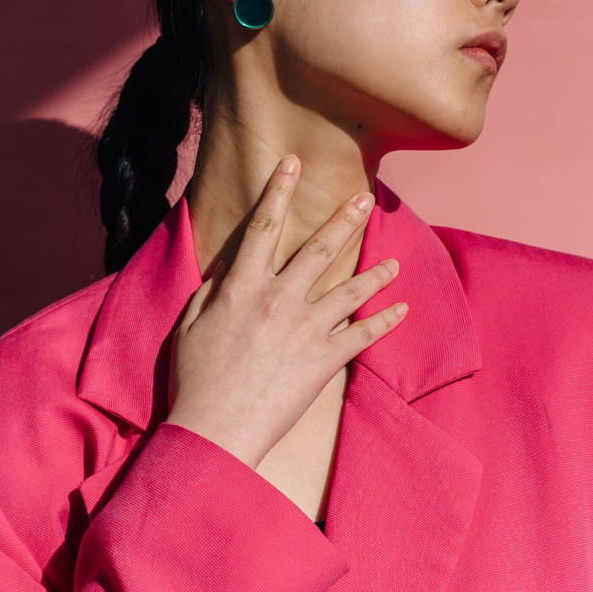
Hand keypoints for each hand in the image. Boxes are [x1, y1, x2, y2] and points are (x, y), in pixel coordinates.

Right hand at [164, 155, 406, 469]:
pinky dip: (385, 321)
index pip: (264, 227)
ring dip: (376, 273)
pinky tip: (402, 309)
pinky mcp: (324, 361)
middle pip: (318, 249)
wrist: (214, 429)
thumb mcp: (189, 325)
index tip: (293, 163)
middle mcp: (278, 300)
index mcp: (242, 287)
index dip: (279, 191)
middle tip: (365, 198)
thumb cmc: (194, 379)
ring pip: (350, 290)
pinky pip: (363, 335)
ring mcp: (305, 330)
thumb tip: (229, 266)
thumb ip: (212, 290)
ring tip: (395, 261)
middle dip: (344, 220)